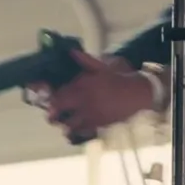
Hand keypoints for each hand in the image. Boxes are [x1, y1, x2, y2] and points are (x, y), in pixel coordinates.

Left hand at [33, 50, 154, 142]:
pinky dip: (76, 131)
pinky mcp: (98, 124)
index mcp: (81, 86)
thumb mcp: (102, 66)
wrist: (137, 93)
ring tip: (64, 123)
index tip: (47, 100)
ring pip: (68, 125)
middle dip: (52, 114)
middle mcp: (82, 102)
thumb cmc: (119, 78)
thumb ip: (85, 61)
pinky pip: (82, 131)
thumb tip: (71, 52)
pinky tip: (76, 129)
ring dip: (64, 124)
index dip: (49, 99)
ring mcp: (89, 115)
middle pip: (58, 111)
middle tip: (51, 115)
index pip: (58, 95)